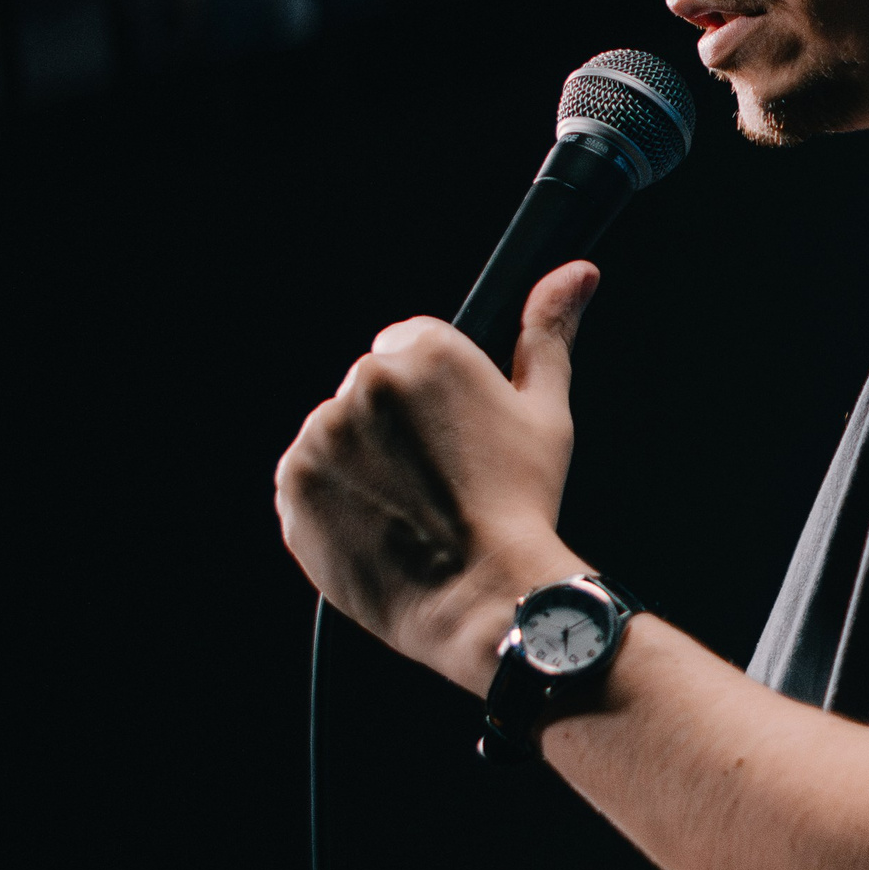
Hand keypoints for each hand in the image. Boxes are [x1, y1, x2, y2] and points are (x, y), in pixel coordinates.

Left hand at [274, 260, 598, 691]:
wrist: (485, 597)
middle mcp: (365, 381)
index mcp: (425, 352)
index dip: (435, 398)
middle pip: (372, 389)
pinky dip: (335, 502)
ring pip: (338, 435)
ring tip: (410, 510)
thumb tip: (576, 272)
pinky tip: (379, 526)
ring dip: (363, 463)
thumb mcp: (546, 412)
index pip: (410, 347)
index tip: (455, 440)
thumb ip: (547, 332)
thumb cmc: (523, 504)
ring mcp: (321, 435)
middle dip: (397, 426)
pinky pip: (308, 481)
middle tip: (438, 481)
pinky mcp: (293, 486)